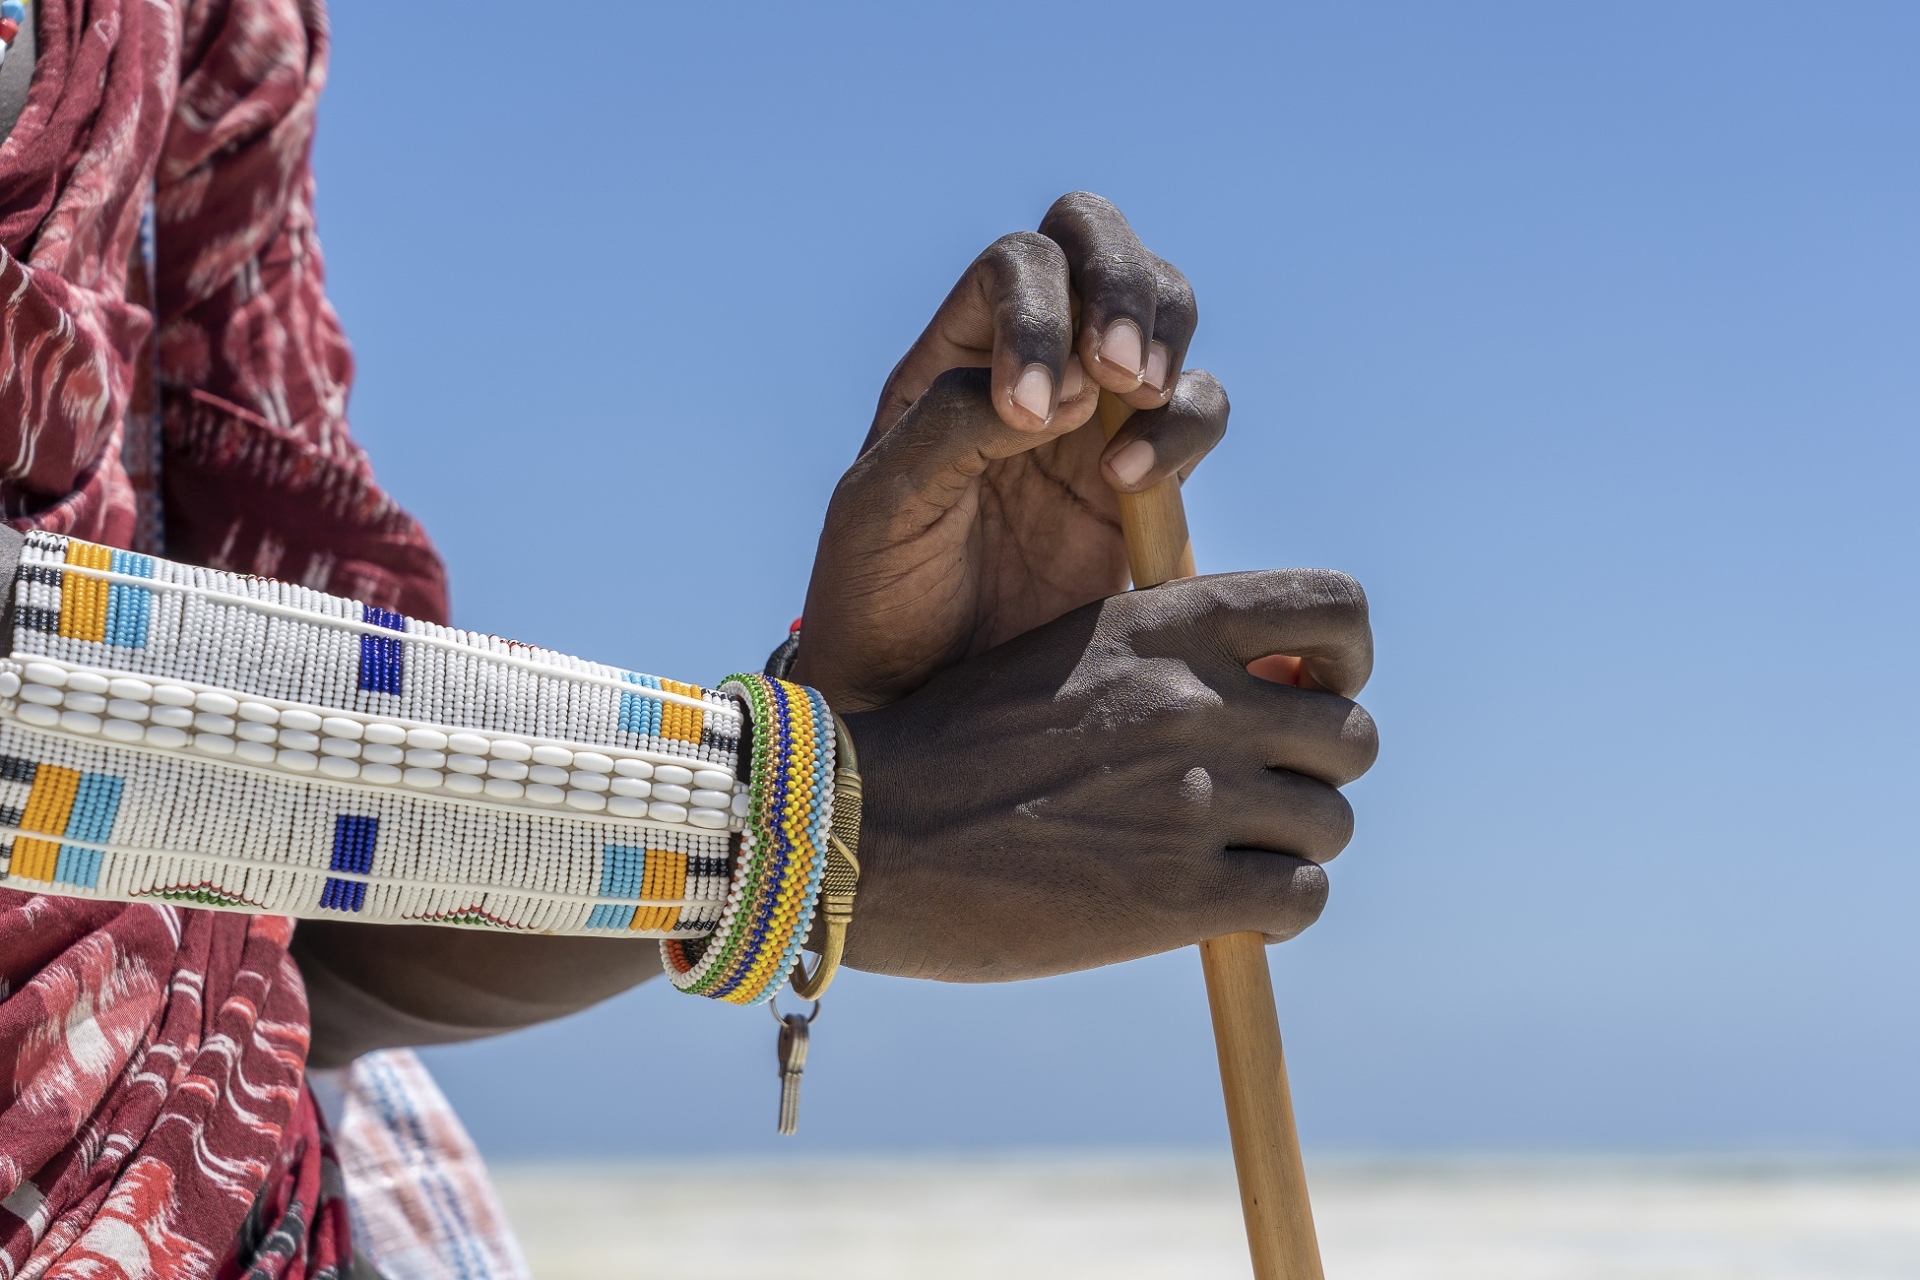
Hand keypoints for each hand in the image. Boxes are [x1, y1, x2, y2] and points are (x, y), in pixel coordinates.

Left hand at [791, 192, 1229, 711]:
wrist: (922, 698)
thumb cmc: (879, 595)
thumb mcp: (882, 508)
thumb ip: (951, 430)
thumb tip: (1064, 393)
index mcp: (955, 355)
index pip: (1016, 267)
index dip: (1039, 312)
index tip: (1027, 412)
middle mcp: (1032, 363)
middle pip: (1099, 246)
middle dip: (1124, 285)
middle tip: (1120, 372)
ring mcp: (1096, 416)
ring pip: (1164, 310)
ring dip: (1164, 340)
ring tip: (1134, 408)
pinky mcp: (1149, 479)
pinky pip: (1196, 409)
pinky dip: (1186, 424)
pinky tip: (1134, 483)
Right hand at [840, 569, 1376, 980]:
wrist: (869, 834)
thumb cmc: (959, 746)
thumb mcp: (1066, 656)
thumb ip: (1167, 653)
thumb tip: (1279, 684)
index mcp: (1167, 625)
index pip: (1338, 611)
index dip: (1345, 660)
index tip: (1309, 694)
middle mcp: (1196, 700)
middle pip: (1351, 733)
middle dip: (1315, 772)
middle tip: (1260, 798)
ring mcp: (1195, 797)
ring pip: (1332, 822)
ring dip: (1294, 847)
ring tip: (1232, 861)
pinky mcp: (1184, 894)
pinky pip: (1303, 898)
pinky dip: (1278, 912)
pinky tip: (1228, 915)